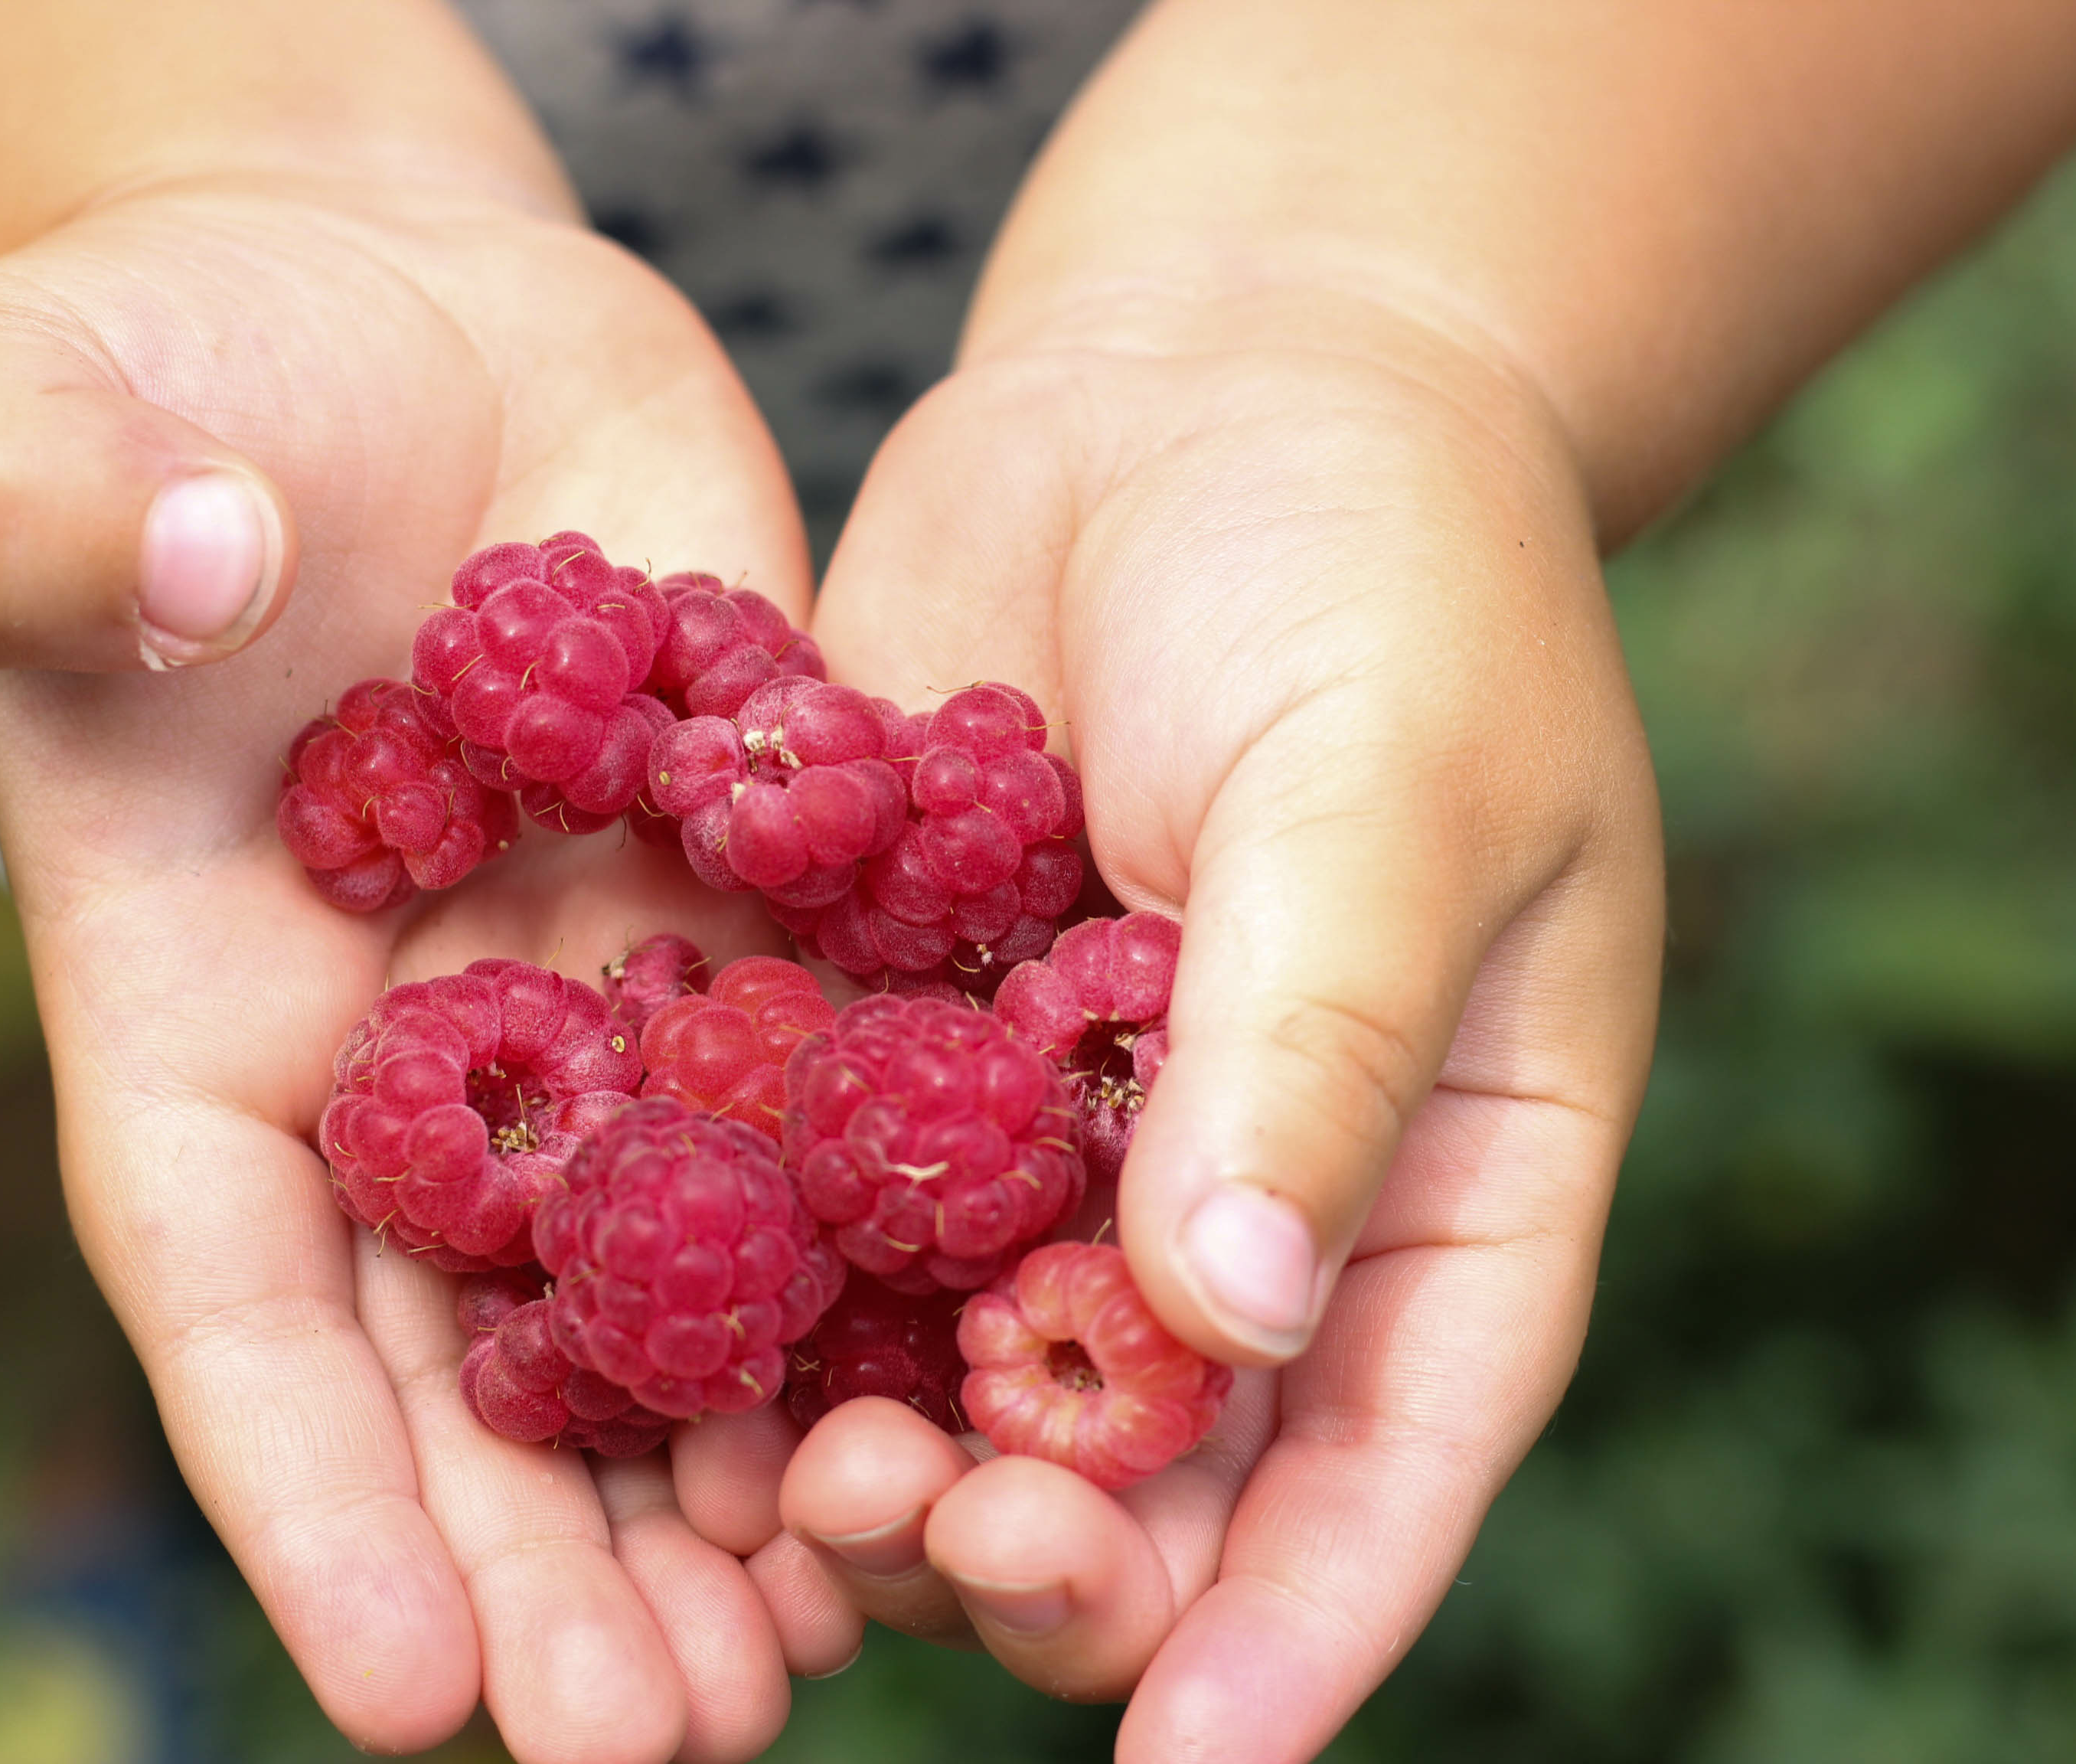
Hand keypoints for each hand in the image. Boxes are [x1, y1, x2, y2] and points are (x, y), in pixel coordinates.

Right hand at [0, 170, 859, 1758]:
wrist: (401, 322)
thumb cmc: (166, 369)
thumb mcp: (39, 418)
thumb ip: (43, 506)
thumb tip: (179, 581)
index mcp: (198, 1013)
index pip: (231, 1291)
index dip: (309, 1495)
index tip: (411, 1696)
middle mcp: (412, 1062)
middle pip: (473, 1362)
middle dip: (560, 1565)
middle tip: (664, 1746)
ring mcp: (600, 1007)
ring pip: (678, 1287)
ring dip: (750, 1473)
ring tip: (843, 1647)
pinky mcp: (762, 918)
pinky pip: (837, 1109)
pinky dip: (896, 1256)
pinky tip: (986, 1387)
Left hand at [786, 301, 1663, 1756]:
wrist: (1209, 377)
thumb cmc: (1381, 560)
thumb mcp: (1393, 786)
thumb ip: (1310, 1046)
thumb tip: (1227, 1327)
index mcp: (1435, 1175)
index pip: (1391, 1456)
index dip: (1298, 1626)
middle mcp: (1237, 1190)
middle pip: (1150, 1461)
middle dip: (1041, 1549)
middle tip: (919, 1538)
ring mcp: (1050, 1125)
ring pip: (957, 1373)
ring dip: (870, 1459)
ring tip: (771, 1489)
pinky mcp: (891, 1031)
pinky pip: (815, 1207)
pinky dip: (745, 1294)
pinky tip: (639, 1349)